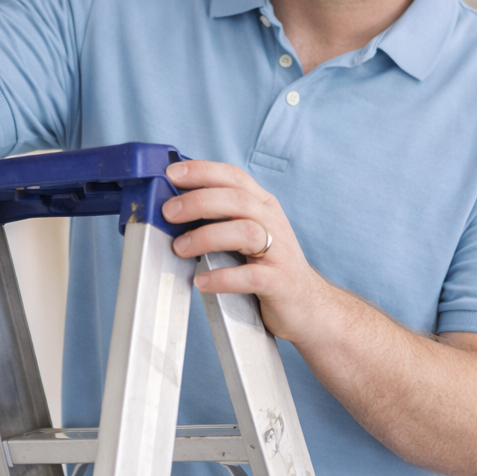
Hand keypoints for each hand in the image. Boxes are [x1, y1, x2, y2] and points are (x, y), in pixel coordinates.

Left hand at [162, 161, 338, 344]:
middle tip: (169, 213)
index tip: (173, 173)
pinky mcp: (279, 282)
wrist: (307, 304)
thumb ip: (220, 217)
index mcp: (263, 206)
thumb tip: (173, 208)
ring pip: (245, 232)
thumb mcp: (248, 232)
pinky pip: (250, 276)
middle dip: (198, 202)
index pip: (234, 177)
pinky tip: (202, 281)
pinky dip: (223, 278)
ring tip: (180, 248)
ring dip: (207, 237)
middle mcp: (273, 223)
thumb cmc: (268, 266)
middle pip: (237, 200)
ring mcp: (279, 252)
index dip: (203, 171)